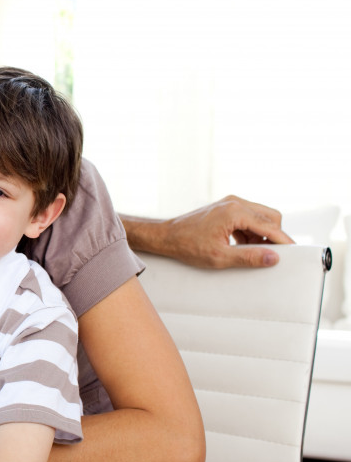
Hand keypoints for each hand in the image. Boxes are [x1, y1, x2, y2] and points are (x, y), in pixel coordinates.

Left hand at [160, 195, 292, 268]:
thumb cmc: (187, 245)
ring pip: (261, 216)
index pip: (271, 226)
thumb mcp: (220, 257)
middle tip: (271, 254)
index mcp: (235, 212)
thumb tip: (273, 258)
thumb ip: (249, 258)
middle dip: (274, 236)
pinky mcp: (227, 207)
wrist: (166, 236)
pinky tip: (243, 246)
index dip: (284, 241)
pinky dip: (251, 231)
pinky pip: (249, 217)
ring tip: (253, 252)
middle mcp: (235, 202)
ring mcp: (231, 203)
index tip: (295, 253)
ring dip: (262, 234)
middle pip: (271, 217)